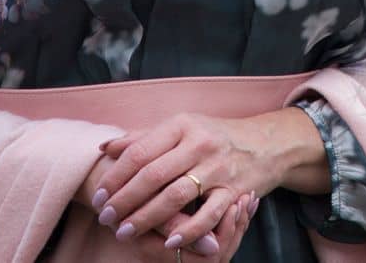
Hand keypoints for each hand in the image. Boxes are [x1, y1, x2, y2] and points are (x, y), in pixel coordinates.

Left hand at [90, 110, 322, 252]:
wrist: (266, 144)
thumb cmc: (215, 136)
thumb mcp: (182, 127)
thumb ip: (144, 137)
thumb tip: (106, 147)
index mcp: (182, 125)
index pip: (140, 152)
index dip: (116, 176)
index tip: (99, 195)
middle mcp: (200, 144)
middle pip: (153, 175)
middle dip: (125, 200)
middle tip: (105, 218)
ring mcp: (218, 168)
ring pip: (175, 196)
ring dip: (146, 218)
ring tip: (124, 232)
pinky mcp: (234, 191)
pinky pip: (208, 215)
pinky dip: (187, 230)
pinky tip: (168, 241)